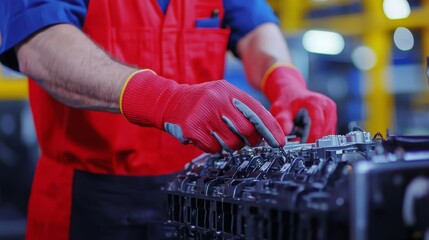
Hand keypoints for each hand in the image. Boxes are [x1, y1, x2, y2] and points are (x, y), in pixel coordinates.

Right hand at [120, 70, 285, 152]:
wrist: (169, 101)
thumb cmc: (202, 101)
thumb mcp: (222, 94)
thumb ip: (242, 108)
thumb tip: (265, 131)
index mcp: (228, 90)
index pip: (257, 111)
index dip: (271, 129)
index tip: (280, 142)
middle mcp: (217, 100)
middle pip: (247, 130)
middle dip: (250, 140)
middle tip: (245, 140)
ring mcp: (204, 114)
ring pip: (232, 143)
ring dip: (230, 145)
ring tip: (221, 135)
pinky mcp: (193, 129)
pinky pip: (214, 148)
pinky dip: (214, 147)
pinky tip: (206, 137)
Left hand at [263, 65, 336, 142]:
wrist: (291, 93)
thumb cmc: (286, 102)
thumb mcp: (281, 111)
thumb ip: (283, 121)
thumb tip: (286, 132)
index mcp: (316, 103)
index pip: (317, 126)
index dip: (309, 138)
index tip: (300, 145)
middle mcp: (327, 106)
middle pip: (323, 131)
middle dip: (310, 137)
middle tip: (297, 135)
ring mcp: (331, 111)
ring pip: (327, 134)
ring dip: (315, 136)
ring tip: (302, 129)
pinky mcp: (332, 116)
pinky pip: (328, 132)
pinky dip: (318, 134)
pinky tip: (308, 129)